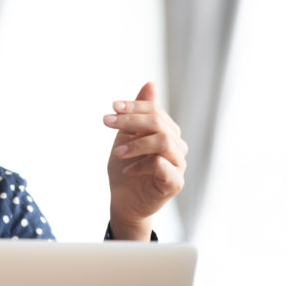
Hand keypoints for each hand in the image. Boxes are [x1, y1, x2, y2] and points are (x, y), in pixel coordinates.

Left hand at [103, 82, 186, 240]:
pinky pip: (161, 165)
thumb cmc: (126, 169)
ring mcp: (178, 165)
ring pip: (162, 141)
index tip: (112, 107)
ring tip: (117, 152)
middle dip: (131, 120)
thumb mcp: (127, 138)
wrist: (124, 202)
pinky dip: (140, 165)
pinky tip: (126, 169)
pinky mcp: (175, 183)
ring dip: (136, 143)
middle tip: (107, 122)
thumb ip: (138, 114)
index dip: (134, 106)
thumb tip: (150, 83)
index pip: (155, 111)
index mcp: (167, 132)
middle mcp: (177, 146)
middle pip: (159, 124)